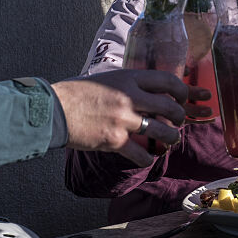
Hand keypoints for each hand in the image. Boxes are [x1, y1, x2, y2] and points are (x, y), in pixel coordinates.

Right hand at [53, 70, 210, 165]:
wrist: (53, 110)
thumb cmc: (76, 92)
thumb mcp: (106, 78)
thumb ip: (126, 82)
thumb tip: (144, 87)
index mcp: (128, 78)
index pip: (167, 81)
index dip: (182, 90)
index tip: (184, 97)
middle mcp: (129, 97)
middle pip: (170, 107)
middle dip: (180, 117)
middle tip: (177, 122)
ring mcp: (123, 119)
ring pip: (163, 131)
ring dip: (171, 138)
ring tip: (170, 140)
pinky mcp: (115, 140)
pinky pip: (142, 153)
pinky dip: (147, 158)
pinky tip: (146, 159)